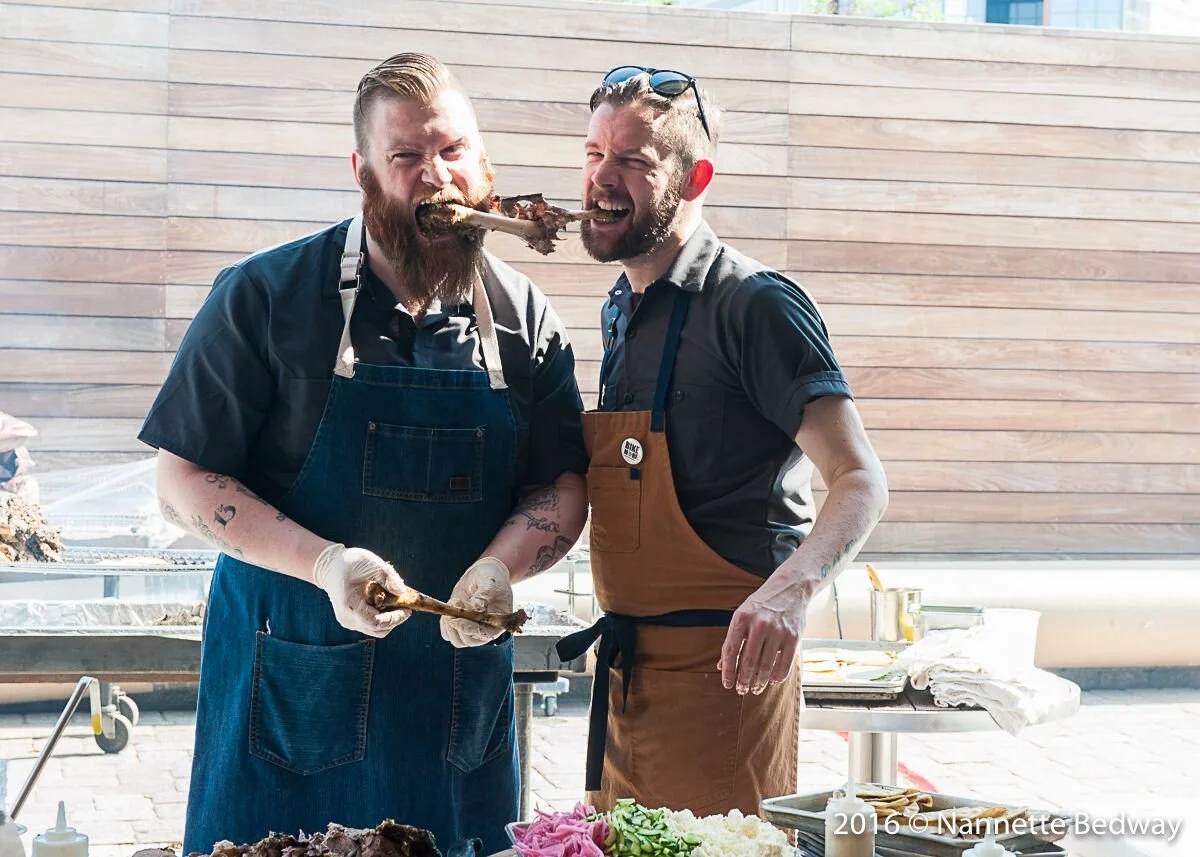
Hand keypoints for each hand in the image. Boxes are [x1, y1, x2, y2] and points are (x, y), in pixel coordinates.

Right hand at [312, 543, 410, 638]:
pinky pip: (370, 624)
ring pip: (375, 629)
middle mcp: (348, 619)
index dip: (395, 619)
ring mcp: (348, 621)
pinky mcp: (351, 620)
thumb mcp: (370, 563)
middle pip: (378, 630)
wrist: (330, 567)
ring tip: (396, 603)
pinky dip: (381, 616)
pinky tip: (385, 602)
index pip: (377, 623)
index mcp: (351, 606)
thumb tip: (402, 591)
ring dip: (389, 619)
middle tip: (406, 606)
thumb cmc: (349, 563)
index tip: (407, 609)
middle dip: (395, 620)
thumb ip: (387, 576)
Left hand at [440, 557, 512, 647]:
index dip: (470, 630)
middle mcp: (484, 629)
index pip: (484, 635)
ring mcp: (471, 627)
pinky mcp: (459, 623)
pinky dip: (444, 623)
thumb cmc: (492, 578)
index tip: (458, 619)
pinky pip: (447, 633)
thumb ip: (485, 594)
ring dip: (450, 624)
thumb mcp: (491, 582)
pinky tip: (450, 605)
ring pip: (456, 640)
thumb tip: (477, 607)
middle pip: (468, 641)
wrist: (483, 573)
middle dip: (458, 626)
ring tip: (455, 601)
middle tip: (456, 605)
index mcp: (497, 622)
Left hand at [718, 576, 813, 695]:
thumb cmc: (762, 604)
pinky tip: (772, 680)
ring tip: (756, 688)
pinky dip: (777, 676)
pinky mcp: (794, 637)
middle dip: (744, 680)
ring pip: (765, 666)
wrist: (791, 587)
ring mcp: (778, 630)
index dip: (728, 671)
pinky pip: (784, 664)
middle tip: (742, 690)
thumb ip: (733, 639)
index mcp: (742, 618)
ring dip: (759, 682)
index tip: (727, 684)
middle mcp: (759, 624)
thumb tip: (722, 665)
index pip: (731, 650)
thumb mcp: (743, 615)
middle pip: (748, 662)